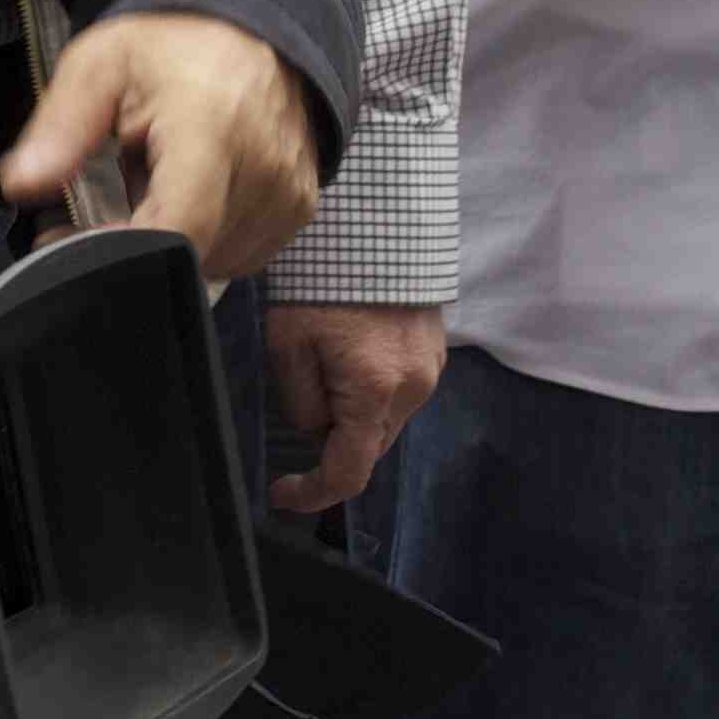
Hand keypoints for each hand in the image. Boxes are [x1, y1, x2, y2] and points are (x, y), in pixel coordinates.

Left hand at [1, 10, 321, 285]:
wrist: (257, 25)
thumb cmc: (177, 46)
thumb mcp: (101, 65)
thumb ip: (60, 126)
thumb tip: (20, 185)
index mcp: (211, 128)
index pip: (175, 230)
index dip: (117, 252)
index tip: (73, 240)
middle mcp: (262, 167)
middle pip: (185, 254)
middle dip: (134, 239)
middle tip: (110, 190)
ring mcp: (288, 193)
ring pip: (212, 262)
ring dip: (173, 239)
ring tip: (159, 180)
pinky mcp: (300, 209)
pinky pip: (242, 255)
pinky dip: (209, 237)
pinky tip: (194, 190)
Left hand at [266, 300, 446, 512]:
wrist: (373, 225)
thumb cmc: (322, 280)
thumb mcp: (288, 344)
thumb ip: (300, 403)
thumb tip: (316, 429)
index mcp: (374, 392)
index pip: (348, 472)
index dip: (312, 494)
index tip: (281, 492)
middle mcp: (414, 389)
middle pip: (369, 446)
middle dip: (332, 442)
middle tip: (301, 398)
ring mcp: (432, 369)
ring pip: (384, 420)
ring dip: (354, 413)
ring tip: (326, 363)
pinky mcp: (437, 350)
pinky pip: (401, 391)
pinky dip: (373, 390)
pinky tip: (352, 353)